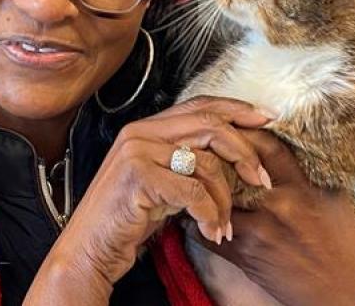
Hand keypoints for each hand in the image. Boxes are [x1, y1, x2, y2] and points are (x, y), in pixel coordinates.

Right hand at [43, 96, 273, 292]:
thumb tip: (232, 155)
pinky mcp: (138, 177)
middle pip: (209, 125)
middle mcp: (140, 132)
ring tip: (226, 223)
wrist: (88, 250)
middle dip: (244, 152)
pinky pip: (193, 190)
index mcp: (146, 128)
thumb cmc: (127, 220)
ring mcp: (137, 152)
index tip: (266, 118)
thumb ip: (185, 161)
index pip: (199, 104)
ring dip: (225, 199)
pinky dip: (209, 213)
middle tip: (263, 179)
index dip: (236, 108)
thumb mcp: (160, 182)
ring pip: (206, 162)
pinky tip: (211, 230)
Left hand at [185, 129, 354, 305]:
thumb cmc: (341, 244)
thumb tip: (279, 142)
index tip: (232, 126)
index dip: (245, 131)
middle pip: (235, 167)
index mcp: (305, 186)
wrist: (346, 294)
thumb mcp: (331, 197)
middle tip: (202, 145)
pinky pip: (209, 232)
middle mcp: (282, 205)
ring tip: (192, 175)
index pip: (267, 145)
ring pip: (216, 198)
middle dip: (215, 154)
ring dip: (203, 186)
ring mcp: (261, 231)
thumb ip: (304, 171)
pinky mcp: (247, 256)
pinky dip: (198, 220)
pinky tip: (195, 211)